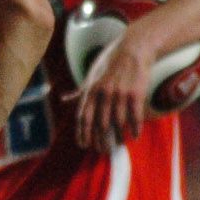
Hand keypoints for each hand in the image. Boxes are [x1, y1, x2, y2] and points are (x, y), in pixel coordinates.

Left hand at [74, 37, 153, 151]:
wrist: (133, 50)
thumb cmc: (111, 65)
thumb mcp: (92, 77)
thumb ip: (80, 92)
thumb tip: (64, 99)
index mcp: (91, 91)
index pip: (83, 117)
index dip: (83, 133)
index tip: (84, 146)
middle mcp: (103, 94)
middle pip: (100, 124)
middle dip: (101, 140)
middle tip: (104, 150)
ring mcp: (120, 94)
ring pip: (117, 123)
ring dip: (118, 137)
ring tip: (118, 145)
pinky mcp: (136, 93)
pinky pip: (134, 116)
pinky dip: (134, 128)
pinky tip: (134, 135)